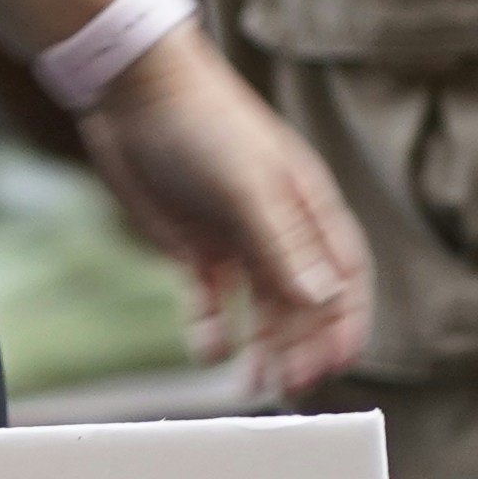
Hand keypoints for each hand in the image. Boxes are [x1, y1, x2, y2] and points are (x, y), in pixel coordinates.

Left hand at [78, 31, 371, 396]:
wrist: (133, 90)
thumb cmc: (204, 123)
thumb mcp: (248, 186)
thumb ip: (284, 246)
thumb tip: (326, 302)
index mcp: (308, 207)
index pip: (344, 276)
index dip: (345, 321)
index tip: (338, 364)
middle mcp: (279, 227)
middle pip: (301, 301)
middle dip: (300, 346)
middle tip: (288, 388)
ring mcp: (237, 237)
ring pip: (260, 307)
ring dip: (261, 347)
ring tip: (252, 386)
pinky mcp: (195, 245)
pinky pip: (211, 299)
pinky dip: (212, 327)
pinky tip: (208, 350)